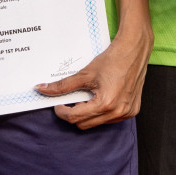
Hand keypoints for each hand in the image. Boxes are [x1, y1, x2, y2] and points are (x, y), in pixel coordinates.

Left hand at [34, 23, 151, 129]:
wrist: (134, 50)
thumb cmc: (112, 60)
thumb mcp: (85, 73)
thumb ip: (62, 85)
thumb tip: (42, 89)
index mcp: (105, 104)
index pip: (75, 117)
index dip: (62, 112)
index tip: (58, 104)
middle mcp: (117, 112)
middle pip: (85, 124)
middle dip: (74, 114)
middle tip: (71, 100)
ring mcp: (126, 114)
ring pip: (97, 123)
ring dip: (88, 114)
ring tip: (87, 97)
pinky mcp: (132, 111)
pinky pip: (110, 119)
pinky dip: (101, 112)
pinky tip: (100, 98)